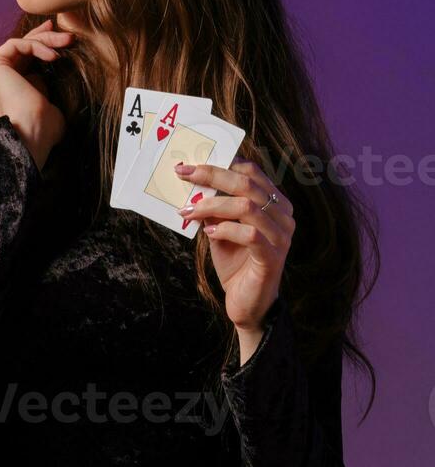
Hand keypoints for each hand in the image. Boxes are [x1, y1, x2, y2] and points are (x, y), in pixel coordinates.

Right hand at [0, 18, 74, 171]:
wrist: (33, 136)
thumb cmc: (44, 130)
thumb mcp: (46, 104)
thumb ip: (41, 89)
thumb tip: (43, 76)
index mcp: (5, 94)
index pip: (21, 63)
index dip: (39, 48)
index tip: (59, 41)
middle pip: (19, 52)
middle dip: (41, 37)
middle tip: (61, 29)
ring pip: (18, 46)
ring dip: (45, 40)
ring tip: (69, 41)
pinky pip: (15, 45)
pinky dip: (36, 46)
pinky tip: (54, 56)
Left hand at [174, 157, 294, 334]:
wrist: (247, 302)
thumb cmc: (235, 262)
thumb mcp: (220, 228)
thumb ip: (214, 208)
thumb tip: (193, 184)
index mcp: (274, 202)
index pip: (251, 172)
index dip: (221, 163)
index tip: (190, 165)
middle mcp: (283, 215)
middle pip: (247, 184)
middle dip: (212, 176)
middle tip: (184, 174)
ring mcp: (281, 236)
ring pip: (247, 207)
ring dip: (212, 205)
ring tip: (189, 210)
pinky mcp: (273, 257)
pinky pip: (250, 235)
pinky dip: (225, 229)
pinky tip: (209, 233)